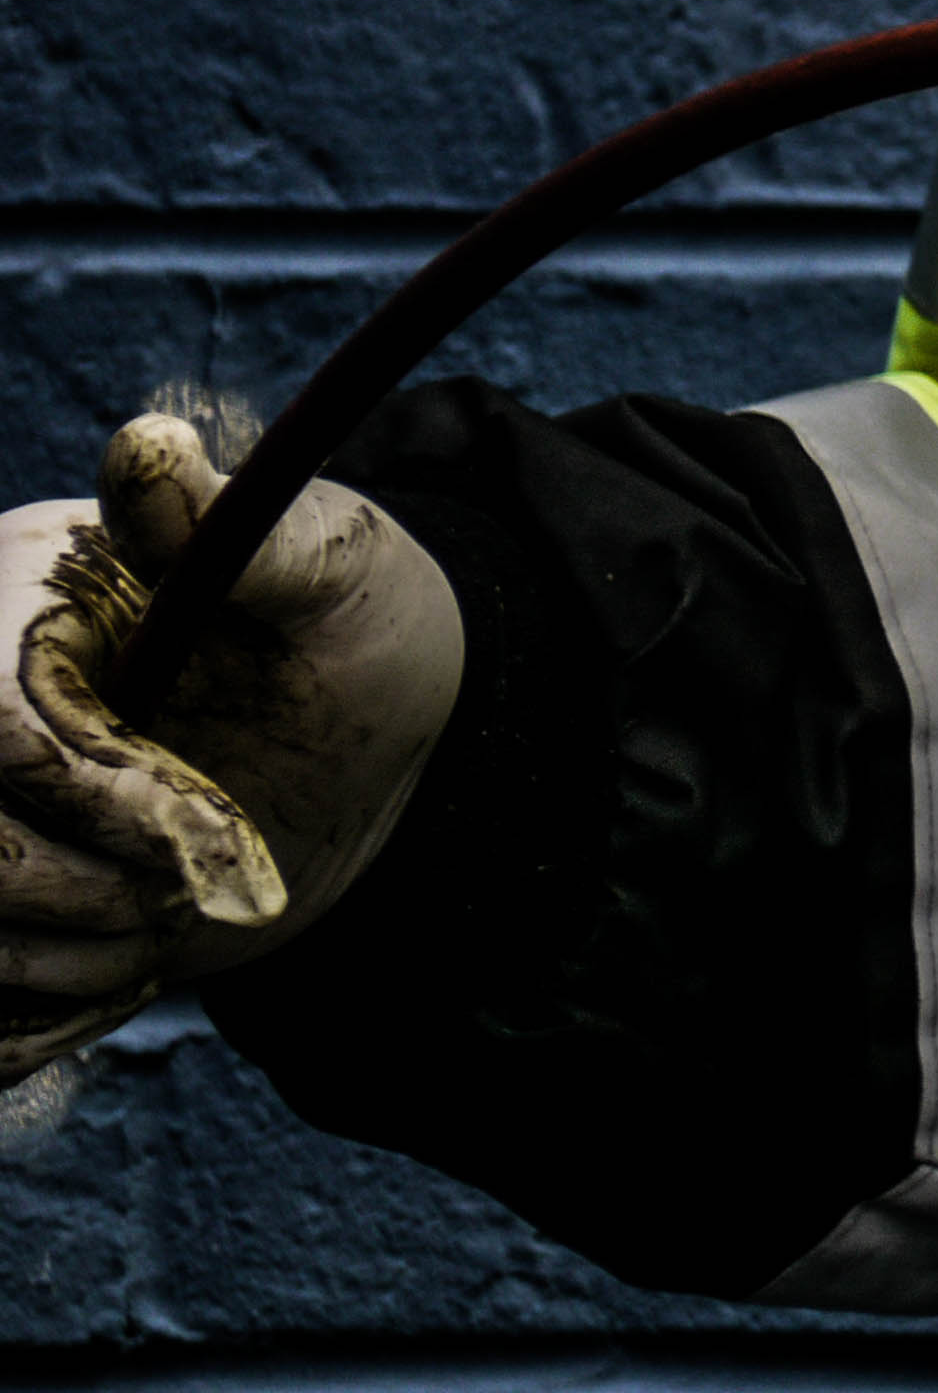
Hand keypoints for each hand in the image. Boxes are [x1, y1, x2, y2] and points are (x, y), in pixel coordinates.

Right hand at [0, 413, 462, 1077]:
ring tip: (169, 920)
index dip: (93, 794)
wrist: (366, 736)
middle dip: (80, 891)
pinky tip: (119, 979)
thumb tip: (149, 445)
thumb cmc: (359, 626)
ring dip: (67, 962)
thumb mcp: (332, 568)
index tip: (200, 829)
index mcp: (17, 607)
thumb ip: (232, 526)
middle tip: (193, 887)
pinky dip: (33, 1026)